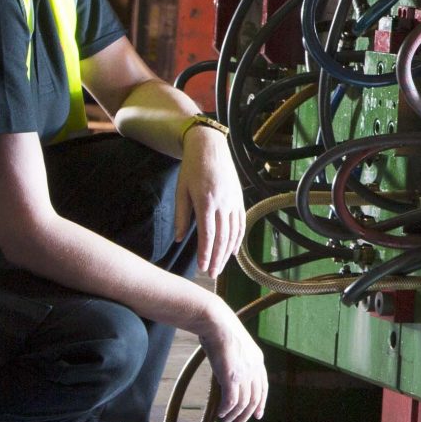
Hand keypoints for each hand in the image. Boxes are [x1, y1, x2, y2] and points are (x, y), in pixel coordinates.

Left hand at [176, 121, 245, 279]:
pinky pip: (241, 224)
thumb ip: (181, 216)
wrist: (211, 147)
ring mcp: (234, 202)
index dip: (205, 253)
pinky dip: (238, 239)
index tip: (202, 267)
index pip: (207, 234)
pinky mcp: (239, 200)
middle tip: (211, 274)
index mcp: (206, 201)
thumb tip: (179, 239)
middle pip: (222, 237)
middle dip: (217, 258)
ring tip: (220, 266)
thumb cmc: (191, 168)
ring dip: (227, 252)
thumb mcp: (181, 191)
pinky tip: (232, 250)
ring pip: (234, 233)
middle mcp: (223, 203)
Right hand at [200, 302, 268, 421]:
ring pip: (243, 403)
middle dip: (247, 414)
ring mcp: (244, 373)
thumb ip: (237, 362)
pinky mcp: (232, 376)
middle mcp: (254, 368)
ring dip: (235, 415)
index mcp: (258, 361)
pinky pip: (231, 400)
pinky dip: (226, 410)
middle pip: (255, 399)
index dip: (261, 403)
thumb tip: (229, 375)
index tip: (257, 415)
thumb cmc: (221, 331)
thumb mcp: (235, 347)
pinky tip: (220, 414)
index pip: (263, 387)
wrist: (216, 322)